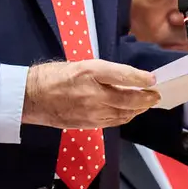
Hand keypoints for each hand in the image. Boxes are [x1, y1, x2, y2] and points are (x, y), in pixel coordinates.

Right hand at [22, 60, 160, 129]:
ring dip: (138, 109)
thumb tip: (126, 78)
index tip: (153, 79)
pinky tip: (129, 113)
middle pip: (128, 99)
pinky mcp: (87, 124)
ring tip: (146, 104)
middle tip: (156, 96)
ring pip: (123, 113)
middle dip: (146, 98)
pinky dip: (124, 117)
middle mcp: (93, 92)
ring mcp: (91, 111)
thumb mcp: (79, 64)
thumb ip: (103, 72)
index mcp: (89, 71)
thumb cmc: (53, 76)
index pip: (123, 75)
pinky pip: (112, 122)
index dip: (141, 78)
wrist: (31, 97)